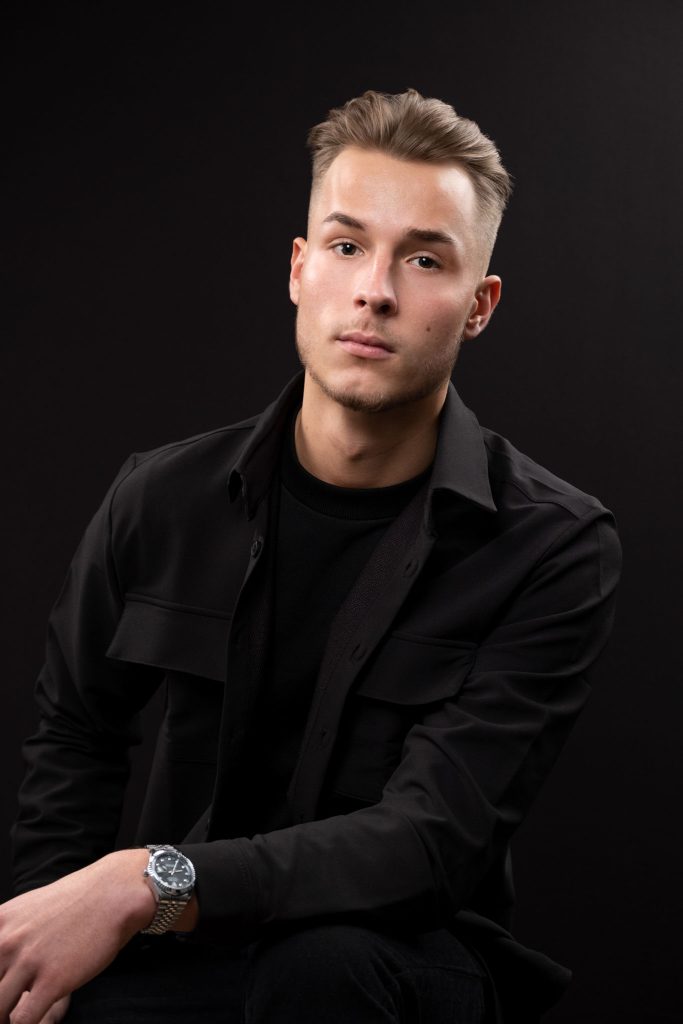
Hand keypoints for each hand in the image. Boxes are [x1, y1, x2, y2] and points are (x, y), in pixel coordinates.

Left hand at [0, 850, 153, 1023]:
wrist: (114, 894)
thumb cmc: (76, 902)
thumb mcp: (28, 908)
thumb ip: (6, 933)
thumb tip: (0, 957)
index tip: (2, 987)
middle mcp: (7, 942)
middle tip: (8, 1008)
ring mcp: (30, 961)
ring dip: (6, 1019)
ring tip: (17, 1018)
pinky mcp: (52, 980)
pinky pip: (24, 1020)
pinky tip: (37, 1023)